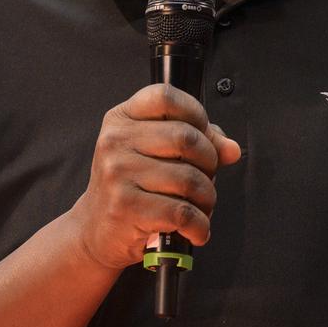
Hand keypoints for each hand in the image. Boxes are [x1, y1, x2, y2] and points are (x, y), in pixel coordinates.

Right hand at [68, 84, 240, 270]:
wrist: (96, 229)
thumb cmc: (131, 187)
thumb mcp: (153, 153)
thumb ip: (195, 142)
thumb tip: (232, 149)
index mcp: (121, 119)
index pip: (166, 97)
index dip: (195, 113)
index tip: (204, 135)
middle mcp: (115, 141)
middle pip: (187, 138)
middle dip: (210, 163)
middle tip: (206, 179)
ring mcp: (118, 173)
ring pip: (190, 178)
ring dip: (207, 198)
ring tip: (200, 206)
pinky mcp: (125, 207)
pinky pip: (182, 212)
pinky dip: (199, 225)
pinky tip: (196, 229)